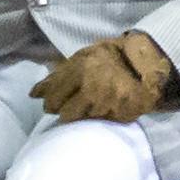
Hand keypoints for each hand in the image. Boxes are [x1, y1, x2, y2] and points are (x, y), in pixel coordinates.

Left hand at [34, 30, 177, 125]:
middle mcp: (94, 88)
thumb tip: (33, 94)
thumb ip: (56, 76)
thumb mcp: (81, 59)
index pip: (54, 99)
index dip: (51, 103)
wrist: (146, 62)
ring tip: (93, 102)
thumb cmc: (108, 58)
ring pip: (83, 119)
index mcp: (81, 71)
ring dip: (84, 113)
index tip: (55, 103)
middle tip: (74, 104)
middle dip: (65, 111)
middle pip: (65, 115)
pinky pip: (102, 121)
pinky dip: (102, 115)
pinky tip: (106, 105)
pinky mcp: (122, 114)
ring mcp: (109, 103)